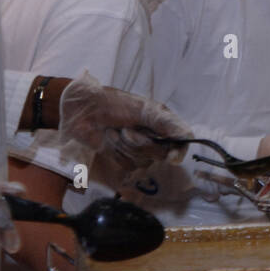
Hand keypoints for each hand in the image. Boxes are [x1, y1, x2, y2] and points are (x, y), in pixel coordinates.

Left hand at [58, 71, 194, 171]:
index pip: (182, 141)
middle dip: (142, 144)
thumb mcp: (144, 110)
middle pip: (162, 154)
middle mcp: (155, 136)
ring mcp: (139, 148)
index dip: (180, 151)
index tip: (173, 158)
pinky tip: (109, 140)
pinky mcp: (123, 157)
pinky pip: (129, 166)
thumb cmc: (114, 104)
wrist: (82, 110)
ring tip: (115, 132)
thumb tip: (187, 139)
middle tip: (127, 130)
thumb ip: (167, 123)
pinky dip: (117, 154)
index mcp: (163, 121)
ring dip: (126, 148)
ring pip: (145, 162)